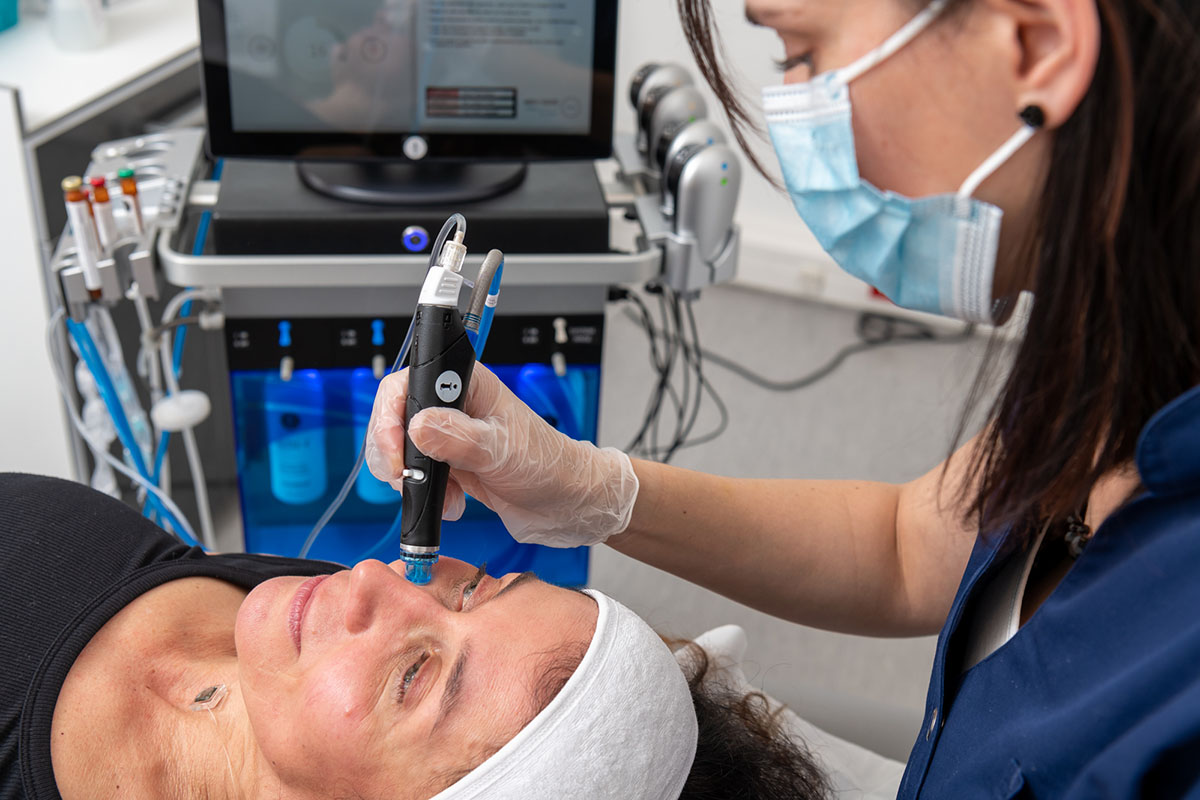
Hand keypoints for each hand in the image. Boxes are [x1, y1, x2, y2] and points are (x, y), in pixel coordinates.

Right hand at [364, 362, 638, 546]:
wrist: (566, 503)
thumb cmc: (548, 466)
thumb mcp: (502, 451)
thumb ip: (458, 438)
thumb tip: (417, 426)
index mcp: (468, 384)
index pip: (407, 383)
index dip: (390, 416)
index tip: (397, 451)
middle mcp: (454, 406)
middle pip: (394, 418)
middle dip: (394, 454)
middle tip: (408, 479)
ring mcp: (449, 436)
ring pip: (401, 450)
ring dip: (410, 480)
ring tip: (441, 497)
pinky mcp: (449, 463)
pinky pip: (416, 475)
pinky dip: (424, 495)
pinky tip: (452, 505)